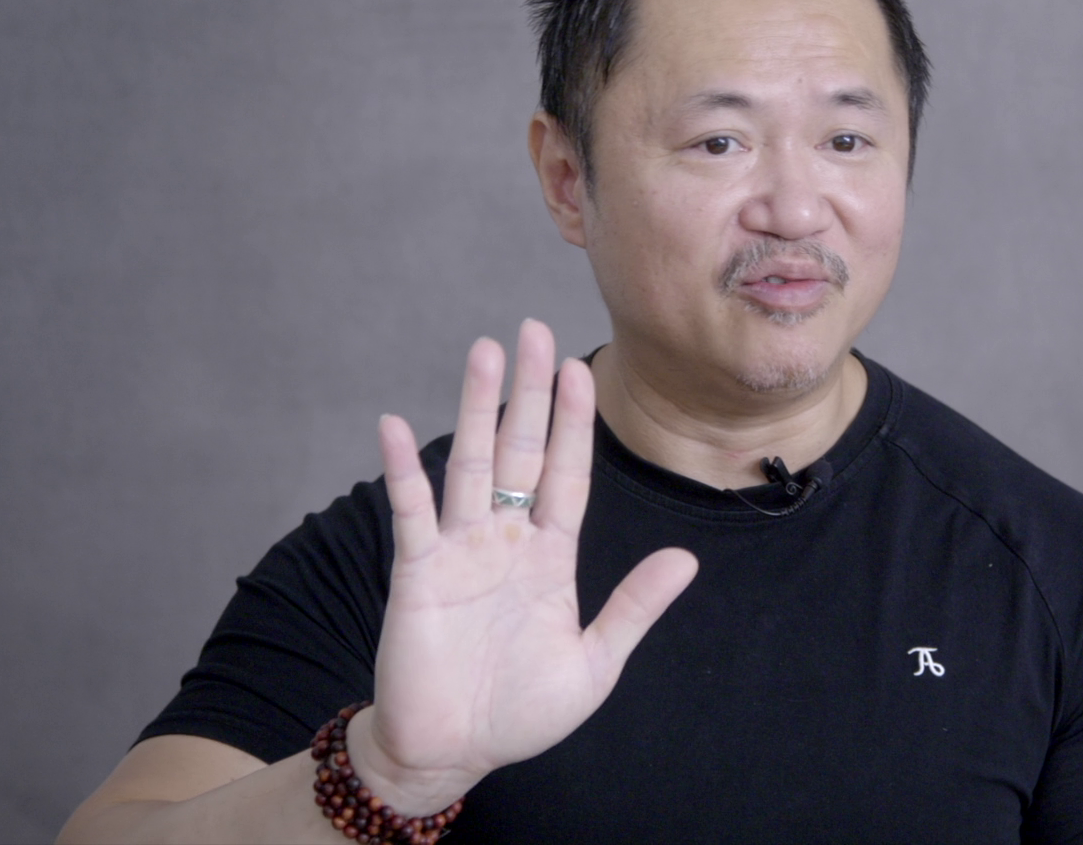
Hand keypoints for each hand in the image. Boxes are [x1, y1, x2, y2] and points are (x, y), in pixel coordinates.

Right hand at [351, 319, 698, 813]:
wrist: (453, 753)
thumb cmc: (522, 711)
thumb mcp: (594, 664)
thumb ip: (634, 608)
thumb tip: (688, 560)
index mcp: (551, 556)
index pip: (567, 473)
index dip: (574, 423)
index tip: (581, 369)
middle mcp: (507, 540)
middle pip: (521, 450)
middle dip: (529, 393)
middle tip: (533, 330)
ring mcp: (461, 550)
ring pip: (471, 464)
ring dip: (477, 409)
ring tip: (484, 352)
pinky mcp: (418, 573)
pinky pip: (410, 512)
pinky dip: (402, 470)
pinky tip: (395, 425)